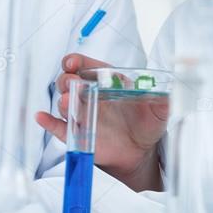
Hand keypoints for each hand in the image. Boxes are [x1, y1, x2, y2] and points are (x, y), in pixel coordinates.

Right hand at [36, 54, 166, 191]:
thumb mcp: (159, 109)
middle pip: (70, 81)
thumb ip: (163, 98)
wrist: (142, 151)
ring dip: (63, 100)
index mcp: (106, 81)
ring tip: (67, 101)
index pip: (86, 65)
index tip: (73, 62)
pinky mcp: (78, 134)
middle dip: (67, 79)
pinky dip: (48, 122)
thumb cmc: (147, 123)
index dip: (77, 61)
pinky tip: (42, 117)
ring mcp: (83, 114)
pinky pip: (59, 127)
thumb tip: (170, 91)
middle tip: (72, 83)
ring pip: (64, 103)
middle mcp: (91, 95)